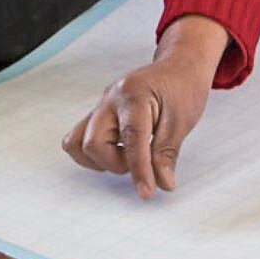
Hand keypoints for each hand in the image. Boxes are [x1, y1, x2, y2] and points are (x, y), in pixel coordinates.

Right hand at [61, 15, 226, 199]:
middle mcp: (110, 99)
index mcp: (133, 95)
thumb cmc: (182, 87)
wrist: (178, 66)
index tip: (147, 192)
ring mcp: (101, 105)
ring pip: (77, 142)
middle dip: (116, 163)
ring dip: (100, 159)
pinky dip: (95, 153)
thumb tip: (162, 183)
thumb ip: (167, 153)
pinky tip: (118, 152)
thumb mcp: (182, 120)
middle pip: (92, 143)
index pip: (131, 139)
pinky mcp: (99, 113)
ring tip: (126, 156)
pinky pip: (80, 138)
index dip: (139, 170)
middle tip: (142, 162)